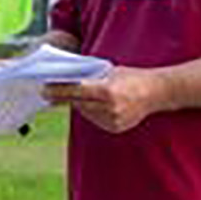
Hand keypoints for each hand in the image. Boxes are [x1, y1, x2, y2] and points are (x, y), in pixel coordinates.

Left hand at [44, 67, 164, 133]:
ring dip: (80, 105)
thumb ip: (92, 79)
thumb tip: (68, 82)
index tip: (44, 89)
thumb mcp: (111, 72)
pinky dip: (92, 112)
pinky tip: (96, 105)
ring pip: (85, 113)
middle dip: (66, 97)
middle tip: (51, 91)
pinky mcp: (116, 128)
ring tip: (80, 96)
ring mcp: (113, 120)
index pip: (76, 92)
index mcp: (108, 91)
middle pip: (78, 104)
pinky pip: (95, 120)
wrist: (156, 92)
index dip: (58, 91)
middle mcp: (110, 108)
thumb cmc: (133, 77)